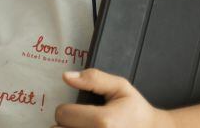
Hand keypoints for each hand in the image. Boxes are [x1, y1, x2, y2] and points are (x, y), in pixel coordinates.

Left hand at [54, 69, 174, 127]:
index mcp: (104, 121)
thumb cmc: (136, 111)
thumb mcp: (120, 87)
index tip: (79, 110)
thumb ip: (94, 79)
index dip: (67, 109)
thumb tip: (67, 77)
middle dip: (66, 124)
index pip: (62, 114)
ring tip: (82, 126)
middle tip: (80, 121)